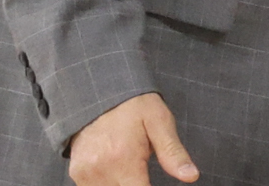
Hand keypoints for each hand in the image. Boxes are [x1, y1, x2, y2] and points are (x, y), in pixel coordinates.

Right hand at [68, 93, 198, 185]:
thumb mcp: (160, 122)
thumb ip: (173, 153)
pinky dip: (109, 184)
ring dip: (123, 185)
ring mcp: (85, 174)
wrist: (100, 92)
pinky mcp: (76, 173)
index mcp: (123, 159)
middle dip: (138, 185)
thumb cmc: (134, 106)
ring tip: (130, 165)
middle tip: (143, 170)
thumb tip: (192, 176)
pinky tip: (118, 169)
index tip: (154, 181)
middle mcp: (100, 171)